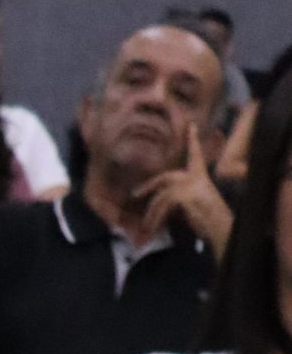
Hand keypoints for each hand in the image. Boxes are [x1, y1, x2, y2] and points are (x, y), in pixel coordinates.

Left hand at [135, 122, 230, 249]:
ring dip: (151, 214)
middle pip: (165, 177)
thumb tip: (161, 204)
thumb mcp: (192, 205)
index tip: (191, 126)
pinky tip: (151, 228)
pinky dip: (155, 218)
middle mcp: (195, 176)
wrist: (220, 225)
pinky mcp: (184, 195)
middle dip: (149, 186)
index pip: (195, 155)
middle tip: (135, 194)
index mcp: (201, 176)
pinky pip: (163, 206)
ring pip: (161, 197)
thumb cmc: (209, 219)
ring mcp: (189, 184)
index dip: (193, 140)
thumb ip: (180, 198)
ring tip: (145, 227)